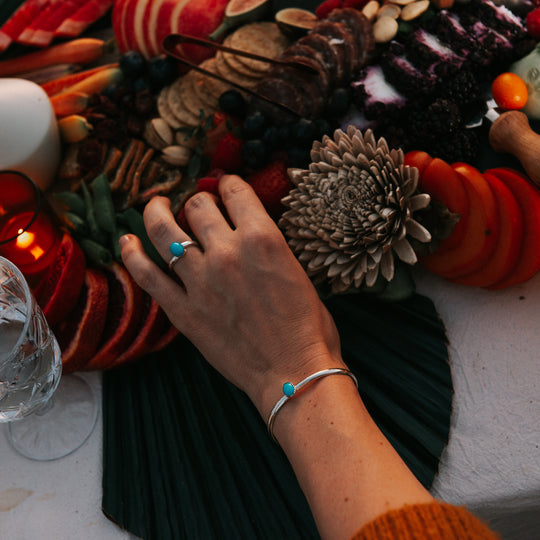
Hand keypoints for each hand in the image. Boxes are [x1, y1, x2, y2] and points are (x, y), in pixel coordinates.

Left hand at [120, 175, 343, 416]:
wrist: (294, 371)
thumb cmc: (307, 327)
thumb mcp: (296, 271)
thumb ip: (268, 247)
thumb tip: (248, 233)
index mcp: (262, 239)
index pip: (235, 191)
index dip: (227, 183)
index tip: (224, 185)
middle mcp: (227, 252)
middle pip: (198, 205)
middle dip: (199, 200)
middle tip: (199, 205)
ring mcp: (200, 281)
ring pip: (164, 230)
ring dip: (156, 211)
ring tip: (155, 206)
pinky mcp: (183, 310)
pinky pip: (147, 275)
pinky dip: (132, 254)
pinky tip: (128, 242)